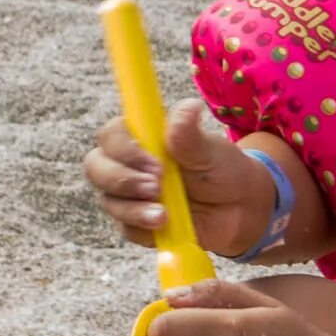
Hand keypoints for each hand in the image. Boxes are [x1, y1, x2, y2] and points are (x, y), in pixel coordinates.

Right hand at [84, 101, 276, 257]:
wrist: (240, 207)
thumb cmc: (221, 169)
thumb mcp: (210, 150)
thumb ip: (189, 134)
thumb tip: (188, 107)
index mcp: (141, 137)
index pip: (111, 136)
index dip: (124, 149)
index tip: (155, 162)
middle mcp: (128, 164)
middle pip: (96, 168)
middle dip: (122, 180)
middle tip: (156, 187)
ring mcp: (129, 195)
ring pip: (109, 201)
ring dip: (134, 208)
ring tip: (165, 214)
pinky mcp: (137, 223)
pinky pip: (126, 228)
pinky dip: (142, 228)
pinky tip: (164, 226)